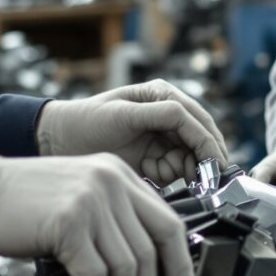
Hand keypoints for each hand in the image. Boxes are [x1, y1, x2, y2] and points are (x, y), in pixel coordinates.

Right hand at [0, 154, 194, 275]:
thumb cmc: (27, 204)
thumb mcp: (81, 197)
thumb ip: (113, 220)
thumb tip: (144, 273)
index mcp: (120, 175)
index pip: (169, 223)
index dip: (180, 265)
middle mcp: (112, 182)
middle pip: (152, 250)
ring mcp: (91, 201)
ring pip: (127, 267)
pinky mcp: (69, 223)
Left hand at [38, 80, 225, 184]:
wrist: (59, 142)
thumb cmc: (86, 121)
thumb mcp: (123, 113)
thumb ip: (159, 114)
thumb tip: (189, 120)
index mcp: (163, 95)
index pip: (197, 120)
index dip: (209, 144)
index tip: (216, 166)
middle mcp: (167, 114)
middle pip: (200, 140)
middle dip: (200, 160)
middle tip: (200, 180)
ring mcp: (161, 137)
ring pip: (189, 157)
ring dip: (180, 169)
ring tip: (158, 170)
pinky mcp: (154, 157)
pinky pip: (174, 170)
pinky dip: (167, 175)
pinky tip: (150, 171)